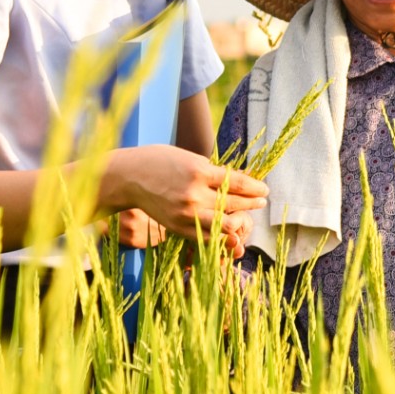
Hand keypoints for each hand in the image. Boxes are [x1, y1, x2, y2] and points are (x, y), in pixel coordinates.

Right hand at [108, 145, 268, 258]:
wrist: (129, 177)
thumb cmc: (159, 161)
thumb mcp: (190, 158)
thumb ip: (213, 171)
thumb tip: (242, 177)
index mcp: (199, 171)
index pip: (237, 182)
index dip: (255, 187)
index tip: (265, 189)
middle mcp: (194, 194)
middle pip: (234, 203)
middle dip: (252, 202)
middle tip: (262, 200)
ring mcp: (186, 213)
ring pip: (224, 223)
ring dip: (240, 219)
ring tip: (248, 215)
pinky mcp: (178, 227)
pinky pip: (206, 235)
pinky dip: (220, 234)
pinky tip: (228, 228)